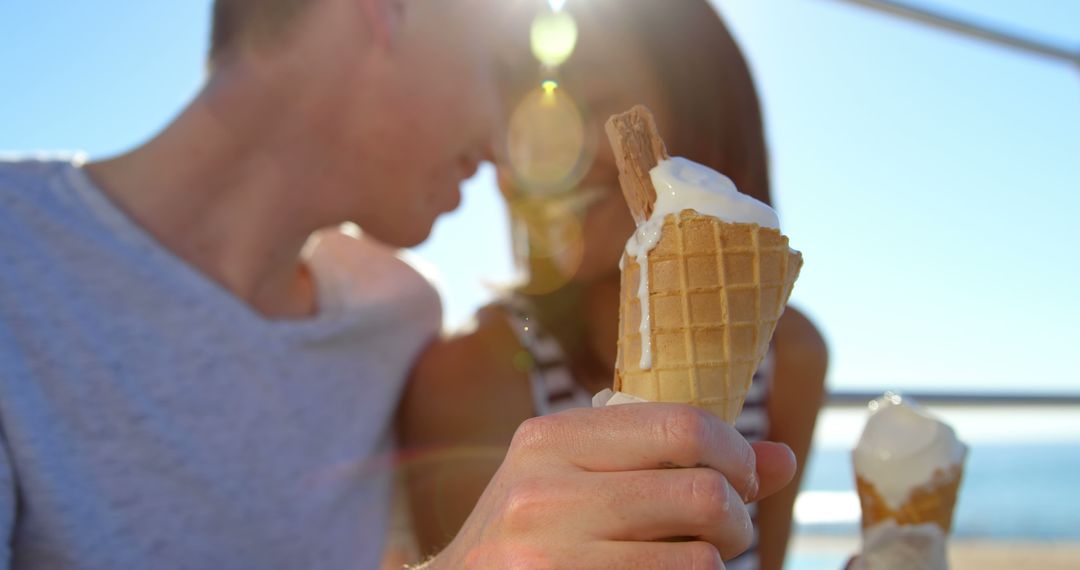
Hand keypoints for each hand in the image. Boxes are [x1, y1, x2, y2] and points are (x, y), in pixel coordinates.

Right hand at [429, 403, 796, 568]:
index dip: (736, 454)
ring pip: (699, 560)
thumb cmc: (532, 529)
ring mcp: (547, 554)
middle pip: (703, 494)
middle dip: (736, 517)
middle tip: (724, 530)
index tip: (742, 477)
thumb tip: (784, 459)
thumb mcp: (578, 475)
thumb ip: (672, 458)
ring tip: (686, 559)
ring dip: (712, 564)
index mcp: (551, 437)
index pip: (682, 425)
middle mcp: (543, 490)